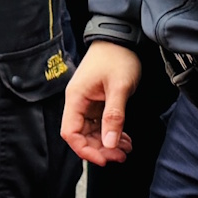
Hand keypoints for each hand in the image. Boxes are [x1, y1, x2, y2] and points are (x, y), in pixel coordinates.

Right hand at [62, 42, 142, 163]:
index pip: (71, 133)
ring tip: (126, 149)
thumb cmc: (117, 57)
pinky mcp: (97, 102)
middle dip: (100, 149)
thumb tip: (109, 144)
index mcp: (76, 98)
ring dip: (107, 143)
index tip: (104, 158)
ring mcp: (87, 103)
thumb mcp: (119, 87)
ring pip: (92, 132)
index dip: (85, 149)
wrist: (121, 38)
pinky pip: (100, 124)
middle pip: (81, 136)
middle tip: (121, 156)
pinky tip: (125, 139)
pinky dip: (112, 133)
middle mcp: (78, 102)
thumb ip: (114, 117)